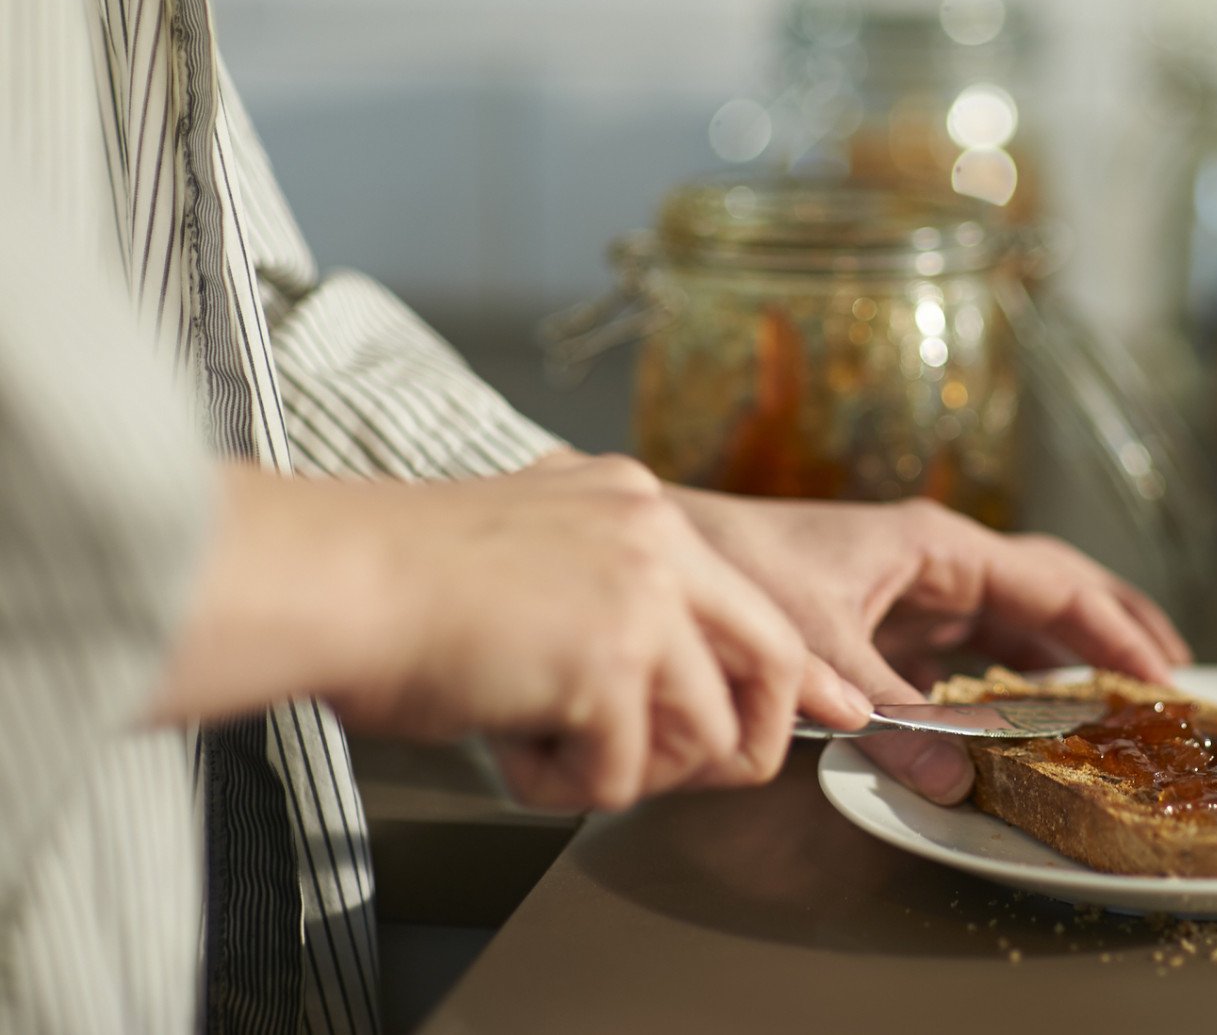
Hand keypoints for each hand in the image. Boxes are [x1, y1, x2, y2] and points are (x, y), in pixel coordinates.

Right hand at [155, 455, 871, 810]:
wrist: (329, 578)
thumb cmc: (394, 580)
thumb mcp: (527, 545)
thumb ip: (601, 588)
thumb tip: (645, 679)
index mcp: (636, 504)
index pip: (745, 599)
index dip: (777, 677)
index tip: (811, 717)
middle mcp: (655, 538)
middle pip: (775, 659)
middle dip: (750, 739)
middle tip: (698, 772)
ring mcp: (640, 596)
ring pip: (706, 730)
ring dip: (631, 770)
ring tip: (551, 750)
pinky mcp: (608, 661)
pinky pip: (625, 774)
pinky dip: (568, 787)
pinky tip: (513, 751)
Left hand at [667, 488, 1192, 803]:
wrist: (672, 549)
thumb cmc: (742, 571)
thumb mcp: (824, 651)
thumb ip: (896, 719)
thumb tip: (961, 783)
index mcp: (938, 545)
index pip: (1052, 585)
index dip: (1111, 631)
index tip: (1160, 675)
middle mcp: (938, 558)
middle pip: (1051, 585)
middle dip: (1113, 625)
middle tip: (1170, 675)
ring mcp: (916, 585)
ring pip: (1016, 612)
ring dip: (1069, 647)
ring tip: (1124, 686)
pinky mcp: (890, 615)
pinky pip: (973, 640)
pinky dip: (1012, 669)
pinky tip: (1032, 705)